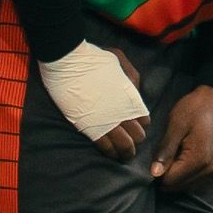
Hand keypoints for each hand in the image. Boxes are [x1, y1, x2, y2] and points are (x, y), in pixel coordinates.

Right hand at [38, 41, 148, 158]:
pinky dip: (110, 153)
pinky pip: (105, 147)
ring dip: (125, 152)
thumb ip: (130, 76)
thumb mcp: (119, 60)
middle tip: (129, 141)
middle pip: (137, 136)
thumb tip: (134, 90)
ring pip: (124, 146)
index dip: (140, 125)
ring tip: (123, 155)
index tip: (134, 125)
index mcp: (131, 97)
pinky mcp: (90, 128)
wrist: (68, 62)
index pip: (144, 121)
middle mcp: (123, 112)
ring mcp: (107, 121)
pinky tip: (110, 154)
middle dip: (135, 140)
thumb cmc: (93, 58)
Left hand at [151, 84, 212, 188]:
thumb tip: (154, 173)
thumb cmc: (194, 108)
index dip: (158, 172)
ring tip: (172, 155)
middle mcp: (208, 169)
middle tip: (161, 155)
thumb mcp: (176, 125)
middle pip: (179, 186)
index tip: (154, 157)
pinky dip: (185, 173)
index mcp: (198, 159)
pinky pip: (196, 179)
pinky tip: (181, 158)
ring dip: (176, 175)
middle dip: (166, 175)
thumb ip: (165, 151)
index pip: (170, 180)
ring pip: (187, 184)